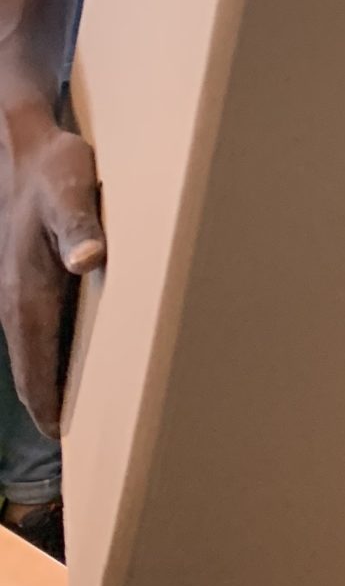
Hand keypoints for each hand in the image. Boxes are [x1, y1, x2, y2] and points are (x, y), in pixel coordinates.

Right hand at [0, 107, 104, 436]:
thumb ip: (79, 226)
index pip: (34, 365)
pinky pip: (39, 329)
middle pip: (31, 367)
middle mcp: (17, 298)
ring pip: (33, 350)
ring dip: (51, 381)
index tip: (63, 437)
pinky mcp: (29, 277)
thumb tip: (87, 259)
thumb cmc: (54, 169)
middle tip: (77, 440)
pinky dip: (53, 353)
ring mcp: (19, 289)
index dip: (47, 403)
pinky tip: (78, 360)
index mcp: (26, 291)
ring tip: (78, 413)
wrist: (25, 144)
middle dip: (49, 403)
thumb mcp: (71, 191)